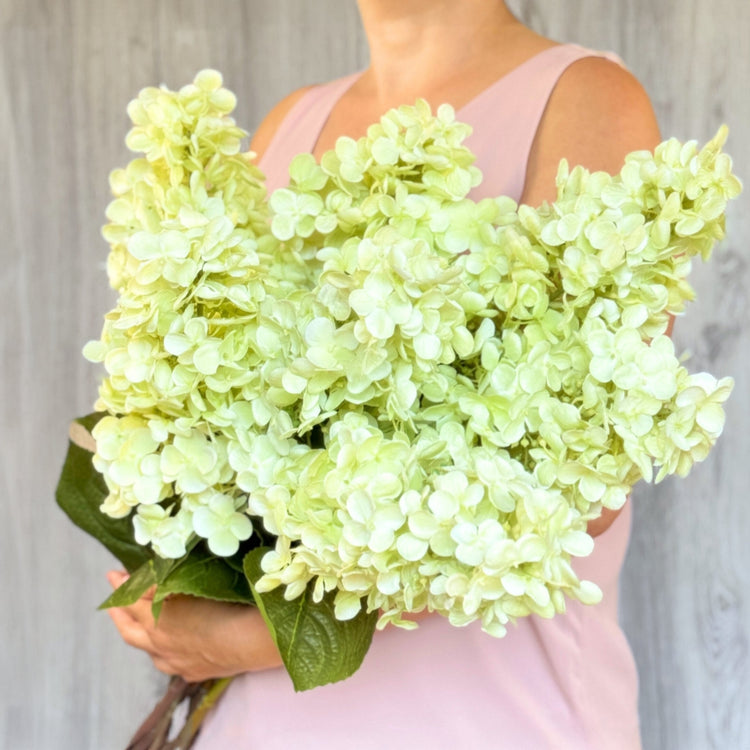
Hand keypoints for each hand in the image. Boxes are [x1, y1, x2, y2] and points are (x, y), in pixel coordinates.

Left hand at [106, 570, 282, 681]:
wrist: (247, 640)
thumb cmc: (221, 605)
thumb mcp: (190, 586)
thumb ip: (164, 584)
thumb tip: (146, 581)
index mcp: (156, 623)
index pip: (130, 602)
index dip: (121, 586)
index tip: (114, 574)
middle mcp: (159, 647)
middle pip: (129, 631)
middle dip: (119, 614)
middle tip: (114, 601)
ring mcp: (175, 663)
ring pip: (149, 651)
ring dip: (142, 635)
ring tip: (141, 623)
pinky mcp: (193, 673)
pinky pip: (171, 662)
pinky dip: (166, 651)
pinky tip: (172, 646)